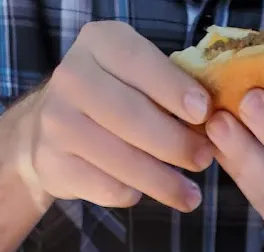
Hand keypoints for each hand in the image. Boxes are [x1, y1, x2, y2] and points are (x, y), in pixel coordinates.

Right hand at [16, 22, 213, 210]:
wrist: (49, 129)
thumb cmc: (111, 99)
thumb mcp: (136, 77)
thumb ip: (169, 89)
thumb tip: (214, 120)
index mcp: (99, 43)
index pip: (139, 62)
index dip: (173, 89)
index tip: (203, 113)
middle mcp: (72, 77)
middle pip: (133, 116)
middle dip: (176, 143)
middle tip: (204, 160)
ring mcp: (58, 122)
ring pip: (122, 159)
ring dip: (163, 182)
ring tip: (190, 196)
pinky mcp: (54, 163)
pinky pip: (107, 187)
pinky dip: (133, 194)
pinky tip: (144, 193)